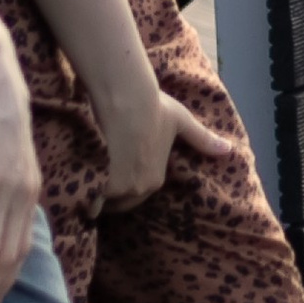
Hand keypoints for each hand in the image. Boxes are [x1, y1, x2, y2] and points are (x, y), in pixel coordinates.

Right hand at [93, 74, 218, 204]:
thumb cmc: (154, 108)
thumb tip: (229, 150)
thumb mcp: (182, 122)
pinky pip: (88, 199)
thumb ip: (202, 139)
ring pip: (101, 203)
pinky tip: (74, 183)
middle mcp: (138, 189)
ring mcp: (117, 188)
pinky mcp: (99, 183)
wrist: (126, 100)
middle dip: (108, 195)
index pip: (136, 193)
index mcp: (155, 179)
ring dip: (93, 196)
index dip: (123, 183)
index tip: (112, 173)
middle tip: (97, 179)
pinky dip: (82, 194)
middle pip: (118, 202)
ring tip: (82, 182)